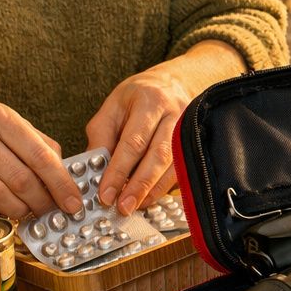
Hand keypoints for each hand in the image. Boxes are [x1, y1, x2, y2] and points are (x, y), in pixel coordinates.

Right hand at [0, 101, 80, 218]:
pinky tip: (3, 212)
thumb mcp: (5, 121)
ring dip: (20, 211)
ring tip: (29, 212)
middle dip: (42, 202)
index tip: (74, 202)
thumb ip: (37, 142)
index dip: (61, 183)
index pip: (39, 155)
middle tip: (52, 212)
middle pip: (20, 180)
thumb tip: (66, 172)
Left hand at [87, 40, 245, 214]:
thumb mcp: (112, 108)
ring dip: (152, 189)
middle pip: (158, 155)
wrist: (171, 84)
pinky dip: (163, 187)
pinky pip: (181, 170)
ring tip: (134, 205)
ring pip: (173, 165)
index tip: (105, 193)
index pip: (133, 141)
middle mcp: (174, 114)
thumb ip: (101, 137)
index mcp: (150, 102)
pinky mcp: (196, 143)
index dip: (119, 170)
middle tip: (122, 206)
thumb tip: (95, 171)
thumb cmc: (137, 97)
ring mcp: (189, 129)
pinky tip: (148, 197)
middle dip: (139, 185)